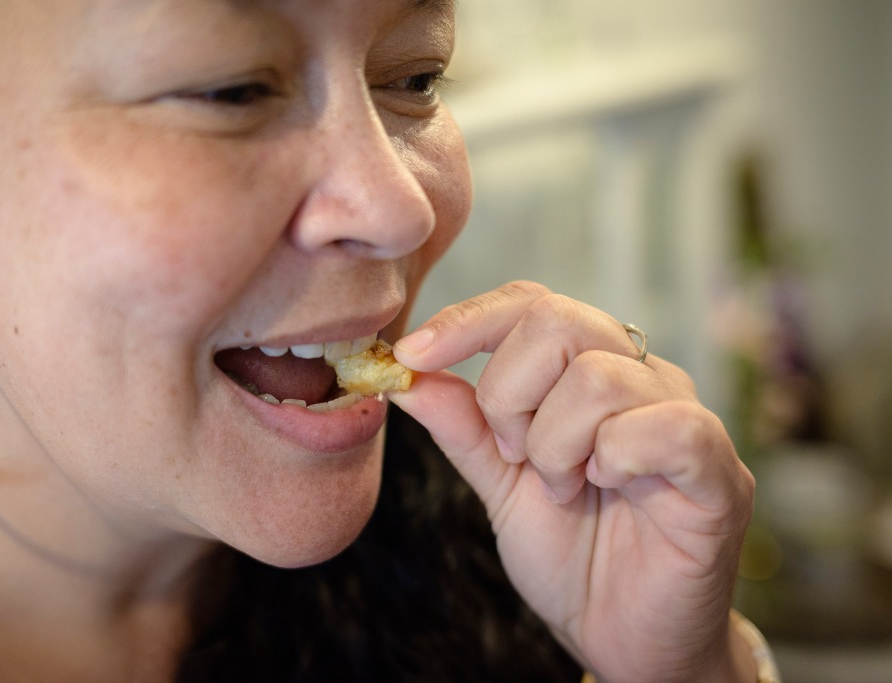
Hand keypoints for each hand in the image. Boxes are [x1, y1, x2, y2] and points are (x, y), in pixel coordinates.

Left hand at [390, 282, 756, 682]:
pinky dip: (615, 459)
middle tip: (514, 457)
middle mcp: (641, 378)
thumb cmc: (572, 556)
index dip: (468, 320)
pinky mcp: (717, 470)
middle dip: (508, 395)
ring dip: (555, 445)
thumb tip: (409, 372)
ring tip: (563, 489)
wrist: (624, 639)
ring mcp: (683, 418)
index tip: (411, 356)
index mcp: (589, 371)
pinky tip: (609, 490)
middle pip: (558, 321)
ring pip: (599, 377)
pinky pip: (666, 427)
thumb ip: (464, 427)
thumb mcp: (500, 485)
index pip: (531, 303)